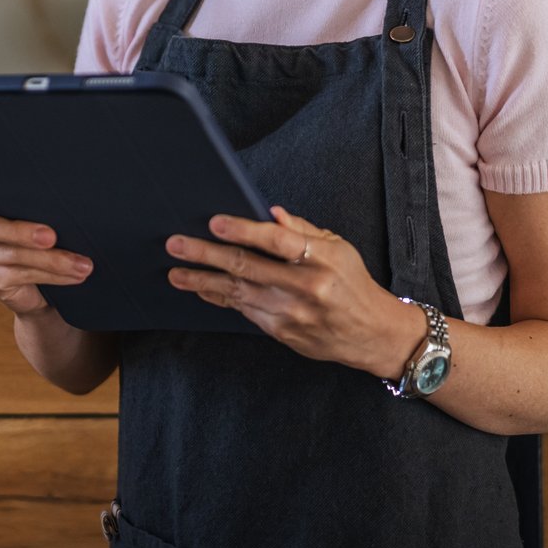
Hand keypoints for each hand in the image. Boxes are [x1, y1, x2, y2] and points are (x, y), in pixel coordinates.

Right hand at [0, 185, 92, 318]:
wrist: (42, 286)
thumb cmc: (43, 237)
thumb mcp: (38, 215)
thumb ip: (37, 205)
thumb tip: (69, 198)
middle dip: (21, 232)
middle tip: (51, 237)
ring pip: (12, 255)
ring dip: (51, 259)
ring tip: (81, 263)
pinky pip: (22, 275)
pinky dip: (53, 274)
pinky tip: (74, 274)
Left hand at [167, 206, 425, 379]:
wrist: (371, 334)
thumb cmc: (354, 284)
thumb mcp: (339, 248)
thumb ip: (302, 231)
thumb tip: (270, 213)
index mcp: (322, 259)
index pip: (277, 241)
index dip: (244, 230)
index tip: (215, 222)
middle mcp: (305, 287)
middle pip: (247, 267)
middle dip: (207, 255)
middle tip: (177, 244)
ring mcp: (291, 313)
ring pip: (238, 293)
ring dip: (203, 282)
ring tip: (176, 272)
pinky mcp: (282, 332)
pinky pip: (244, 311)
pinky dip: (221, 299)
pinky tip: (201, 290)